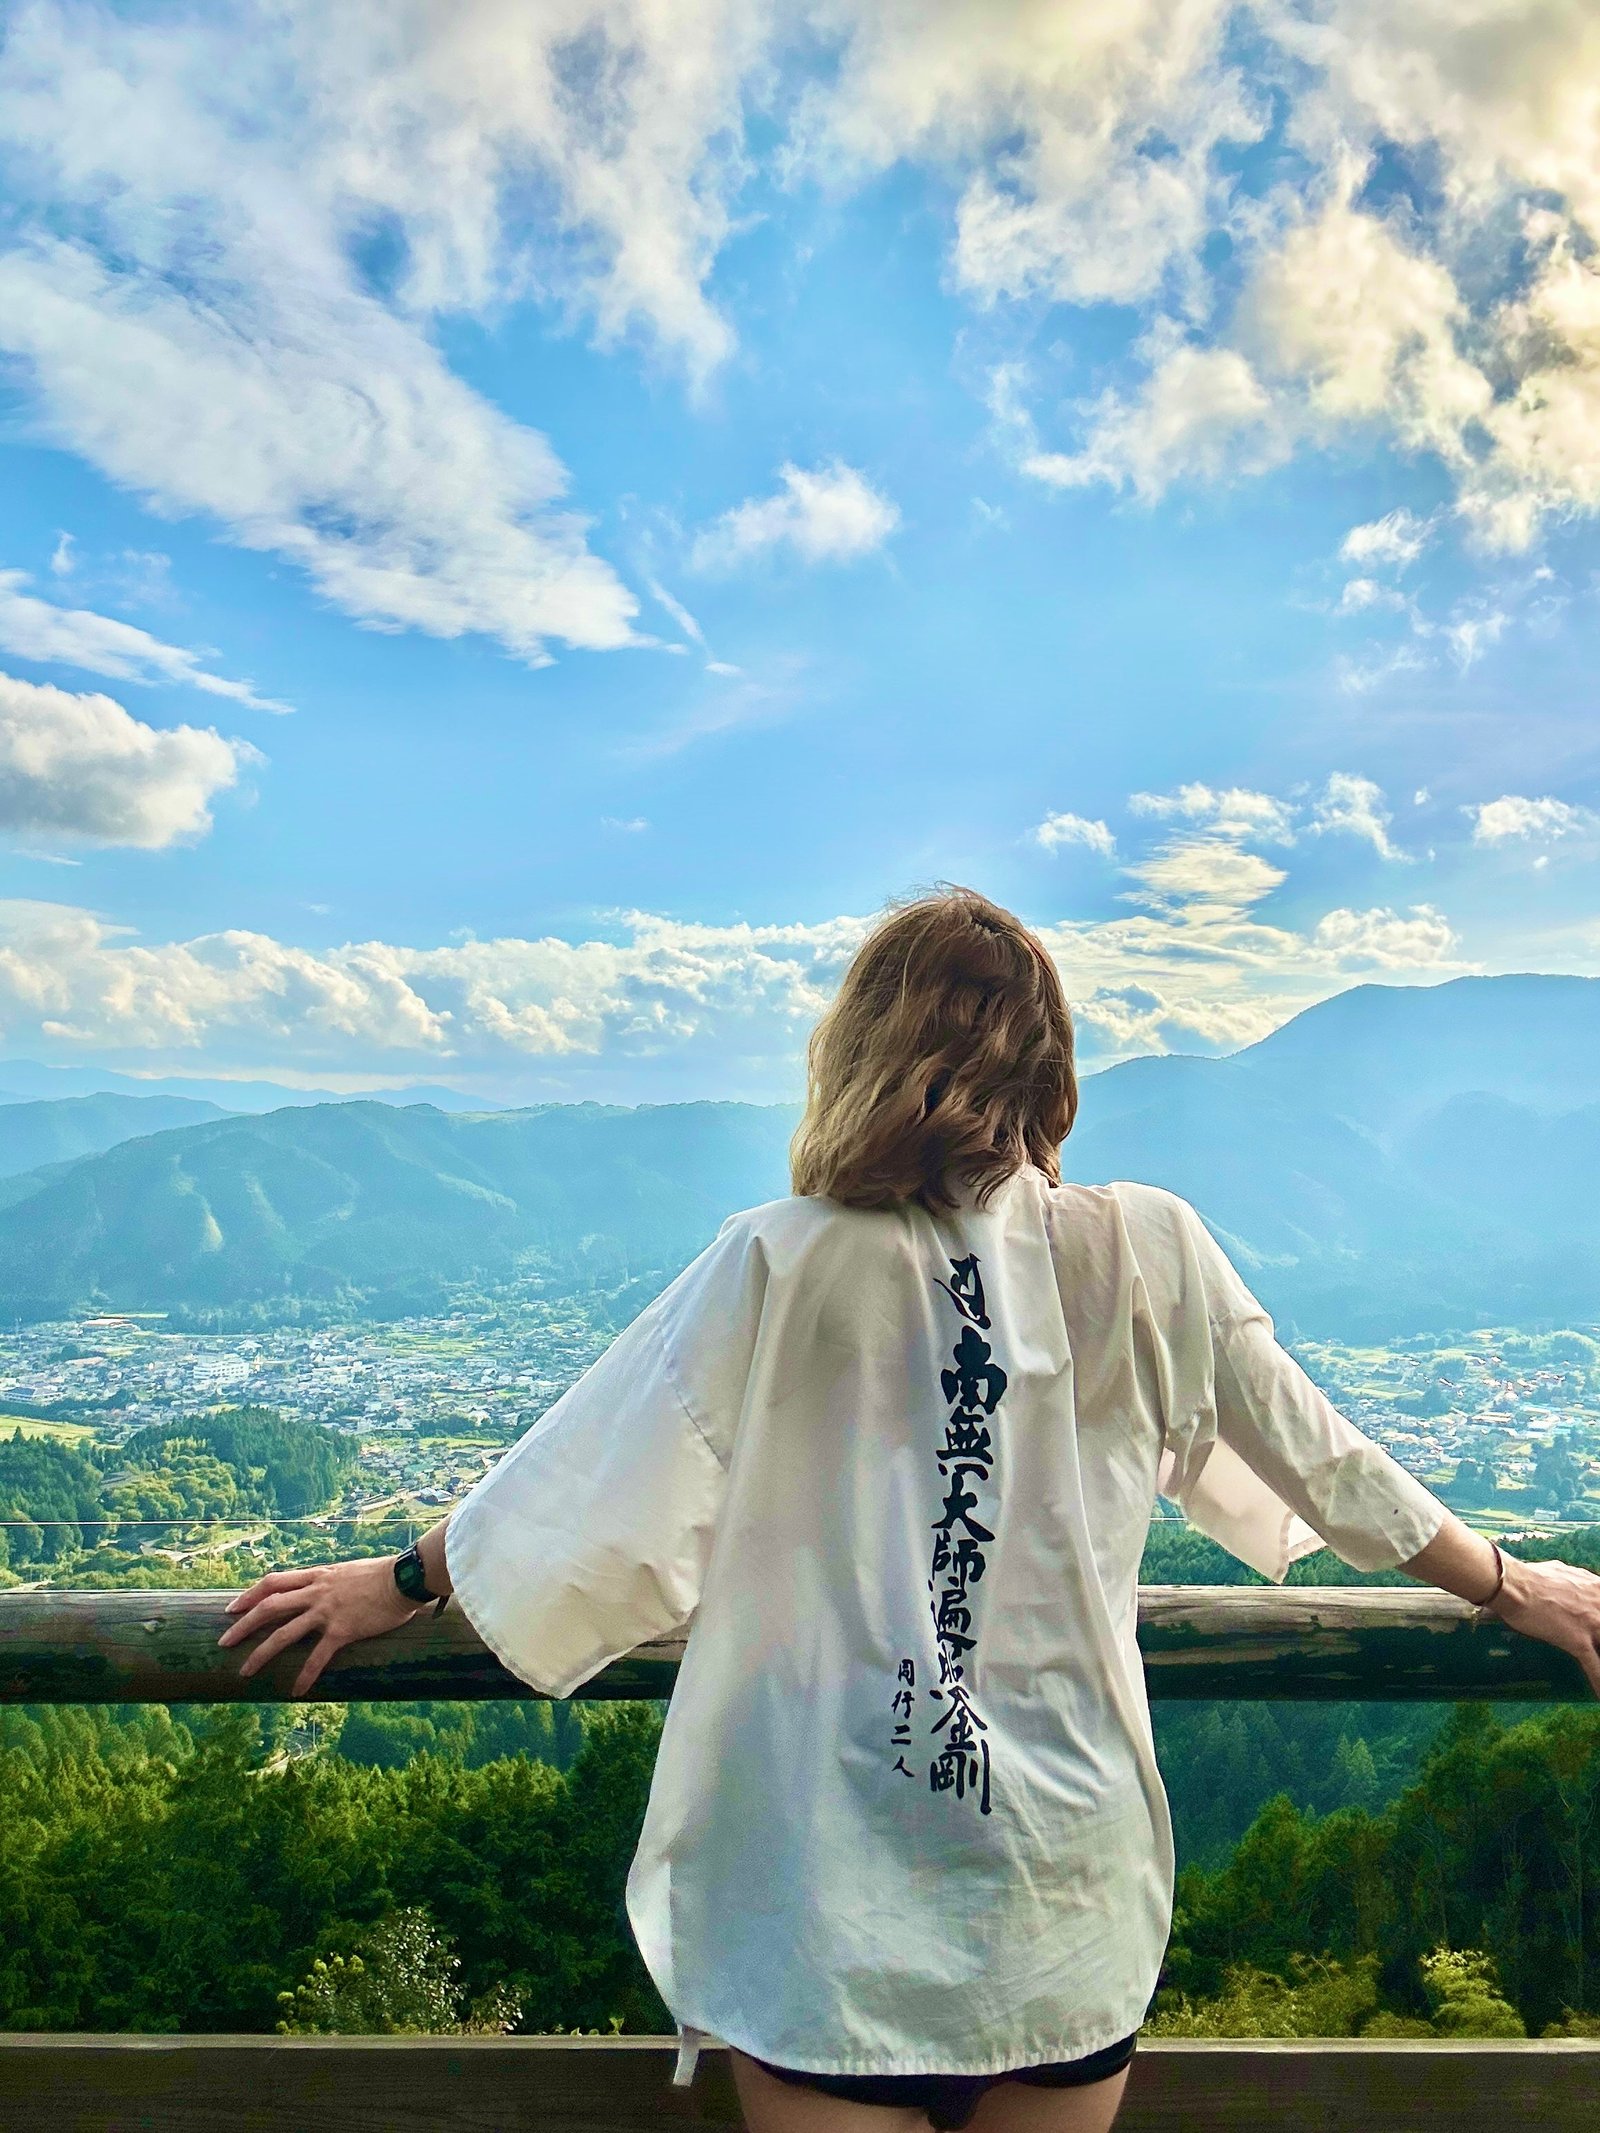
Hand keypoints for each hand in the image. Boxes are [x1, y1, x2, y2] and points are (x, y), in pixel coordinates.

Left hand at [218, 1556, 419, 1696]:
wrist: (404, 1578)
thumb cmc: (382, 1574)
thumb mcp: (348, 1571)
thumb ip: (330, 1581)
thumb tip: (321, 1589)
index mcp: (317, 1576)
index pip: (273, 1582)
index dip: (249, 1594)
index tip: (231, 1608)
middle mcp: (316, 1592)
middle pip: (268, 1606)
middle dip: (242, 1625)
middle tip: (224, 1642)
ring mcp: (327, 1611)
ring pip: (284, 1633)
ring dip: (261, 1654)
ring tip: (244, 1672)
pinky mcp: (342, 1630)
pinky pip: (317, 1656)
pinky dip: (305, 1675)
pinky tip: (296, 1691)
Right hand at [1491, 1556, 1599, 1697]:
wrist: (1514, 1585)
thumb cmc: (1531, 1576)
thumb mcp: (1560, 1571)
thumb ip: (1573, 1580)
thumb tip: (1569, 1581)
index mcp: (1597, 1588)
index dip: (1599, 1620)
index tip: (1595, 1630)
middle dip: (1599, 1638)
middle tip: (1592, 1642)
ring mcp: (1592, 1625)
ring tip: (1593, 1666)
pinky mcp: (1578, 1642)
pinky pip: (1596, 1669)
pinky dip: (1598, 1684)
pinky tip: (1598, 1695)